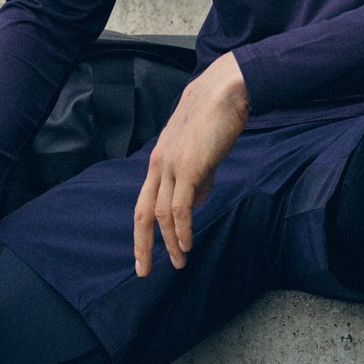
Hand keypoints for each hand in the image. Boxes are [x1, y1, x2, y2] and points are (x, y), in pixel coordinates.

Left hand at [133, 51, 248, 276]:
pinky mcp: (188, 166)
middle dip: (142, 244)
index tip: (144, 252)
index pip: (143, 201)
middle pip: (142, 212)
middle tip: (143, 271)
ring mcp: (171, 165)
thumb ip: (196, 177)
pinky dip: (181, 228)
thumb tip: (194, 204)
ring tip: (179, 262)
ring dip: (170, 242)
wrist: (222, 91)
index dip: (142, 229)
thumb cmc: (214, 118)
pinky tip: (186, 244)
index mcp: (159, 160)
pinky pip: (180, 206)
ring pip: (162, 214)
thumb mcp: (200, 151)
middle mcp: (158, 164)